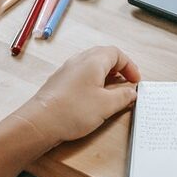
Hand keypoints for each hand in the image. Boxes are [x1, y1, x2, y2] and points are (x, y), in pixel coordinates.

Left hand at [12, 46, 140, 144]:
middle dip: (118, 67)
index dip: (129, 66)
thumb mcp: (106, 105)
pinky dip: (92, 81)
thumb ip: (123, 96)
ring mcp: (67, 70)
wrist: (40, 122)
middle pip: (103, 56)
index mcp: (93, 61)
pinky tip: (93, 96)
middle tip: (126, 81)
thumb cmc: (72, 111)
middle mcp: (79, 61)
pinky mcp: (59, 82)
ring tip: (112, 90)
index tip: (135, 80)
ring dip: (105, 74)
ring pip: (91, 65)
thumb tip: (132, 92)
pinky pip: (80, 74)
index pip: (116, 53)